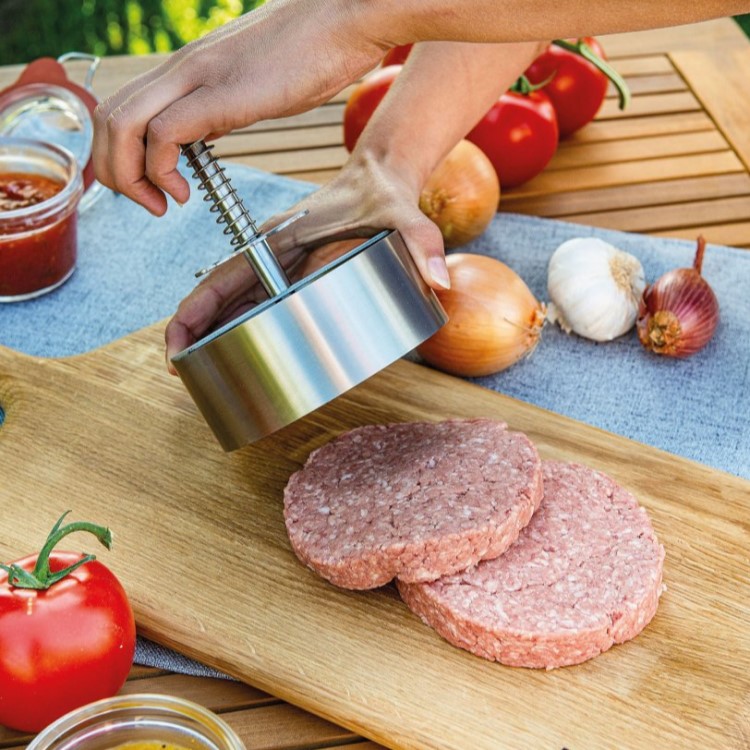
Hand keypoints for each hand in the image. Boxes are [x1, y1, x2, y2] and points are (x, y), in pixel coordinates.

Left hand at [92, 0, 386, 215]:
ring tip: (162, 203)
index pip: (122, 110)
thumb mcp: (255, 88)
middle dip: (113, 172)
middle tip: (148, 203)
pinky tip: (185, 193)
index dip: (120, 156)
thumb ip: (222, 108)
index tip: (152, 189)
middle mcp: (181, 69)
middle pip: (108, 118)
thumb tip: (207, 132)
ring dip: (129, 176)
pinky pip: (163, 135)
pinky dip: (161, 172)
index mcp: (188, 69)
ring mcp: (196, 78)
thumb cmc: (314, 52)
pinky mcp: (220, 94)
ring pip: (121, 125)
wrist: (347, 17)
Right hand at [164, 151, 448, 371]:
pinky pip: (254, 302)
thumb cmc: (383, 195)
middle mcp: (268, 254)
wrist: (381, 176)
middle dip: (193, 333)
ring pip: (231, 302)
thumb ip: (422, 241)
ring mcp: (277, 264)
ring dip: (211, 334)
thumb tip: (440, 279)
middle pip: (218, 296)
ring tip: (202, 375)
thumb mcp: (401, 216)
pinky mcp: (289, 273)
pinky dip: (237, 326)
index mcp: (277, 240)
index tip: (176, 346)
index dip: (194, 312)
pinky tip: (238, 352)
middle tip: (183, 375)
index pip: (223, 277)